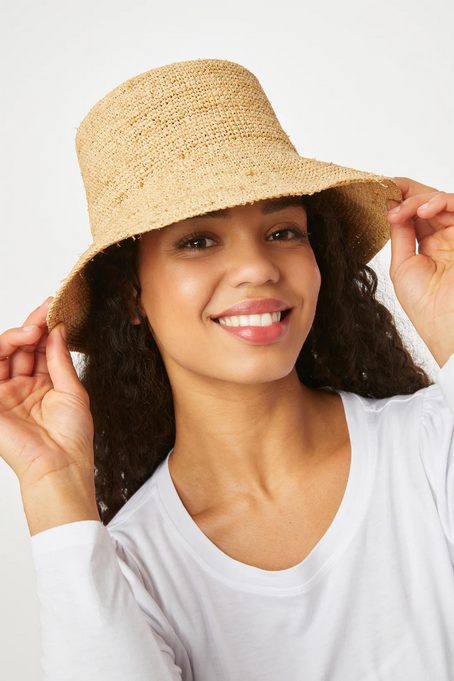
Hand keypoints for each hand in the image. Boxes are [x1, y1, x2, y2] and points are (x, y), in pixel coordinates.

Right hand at [0, 298, 94, 491]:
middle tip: (46, 311)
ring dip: (18, 336)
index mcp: (44, 386)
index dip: (47, 328)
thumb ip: (61, 359)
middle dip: (33, 325)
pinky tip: (21, 340)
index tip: (56, 308)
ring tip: (35, 330)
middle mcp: (23, 387)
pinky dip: (1, 350)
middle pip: (21, 347)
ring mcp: (5, 394)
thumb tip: (58, 329)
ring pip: (3, 353)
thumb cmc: (71, 438)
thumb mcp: (73, 391)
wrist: (59, 466)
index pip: (41, 349)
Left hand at [387, 177, 453, 366]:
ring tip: (401, 210)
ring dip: (418, 199)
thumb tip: (392, 208)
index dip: (402, 198)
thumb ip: (400, 235)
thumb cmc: (425, 305)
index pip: (417, 214)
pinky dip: (439, 201)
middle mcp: (447, 238)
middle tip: (388, 190)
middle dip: (407, 193)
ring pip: (441, 200)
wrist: (447, 324)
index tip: (383, 189)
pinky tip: (421, 211)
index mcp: (430, 247)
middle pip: (429, 202)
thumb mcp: (402, 265)